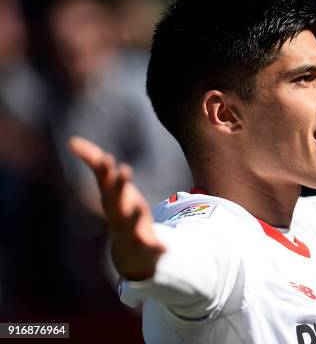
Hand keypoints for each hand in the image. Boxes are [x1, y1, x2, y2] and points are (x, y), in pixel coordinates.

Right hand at [68, 136, 164, 279]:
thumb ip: (94, 161)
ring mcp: (131, 231)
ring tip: (139, 207)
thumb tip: (71, 141)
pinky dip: (157, 248)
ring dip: (133, 215)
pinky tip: (165, 248)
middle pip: (116, 199)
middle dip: (119, 186)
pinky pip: (151, 247)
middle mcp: (118, 214)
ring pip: (130, 223)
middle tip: (125, 170)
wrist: (129, 253)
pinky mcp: (146, 245)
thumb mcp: (109, 186)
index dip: (105, 170)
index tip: (106, 157)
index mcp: (110, 198)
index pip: (105, 182)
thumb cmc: (119, 210)